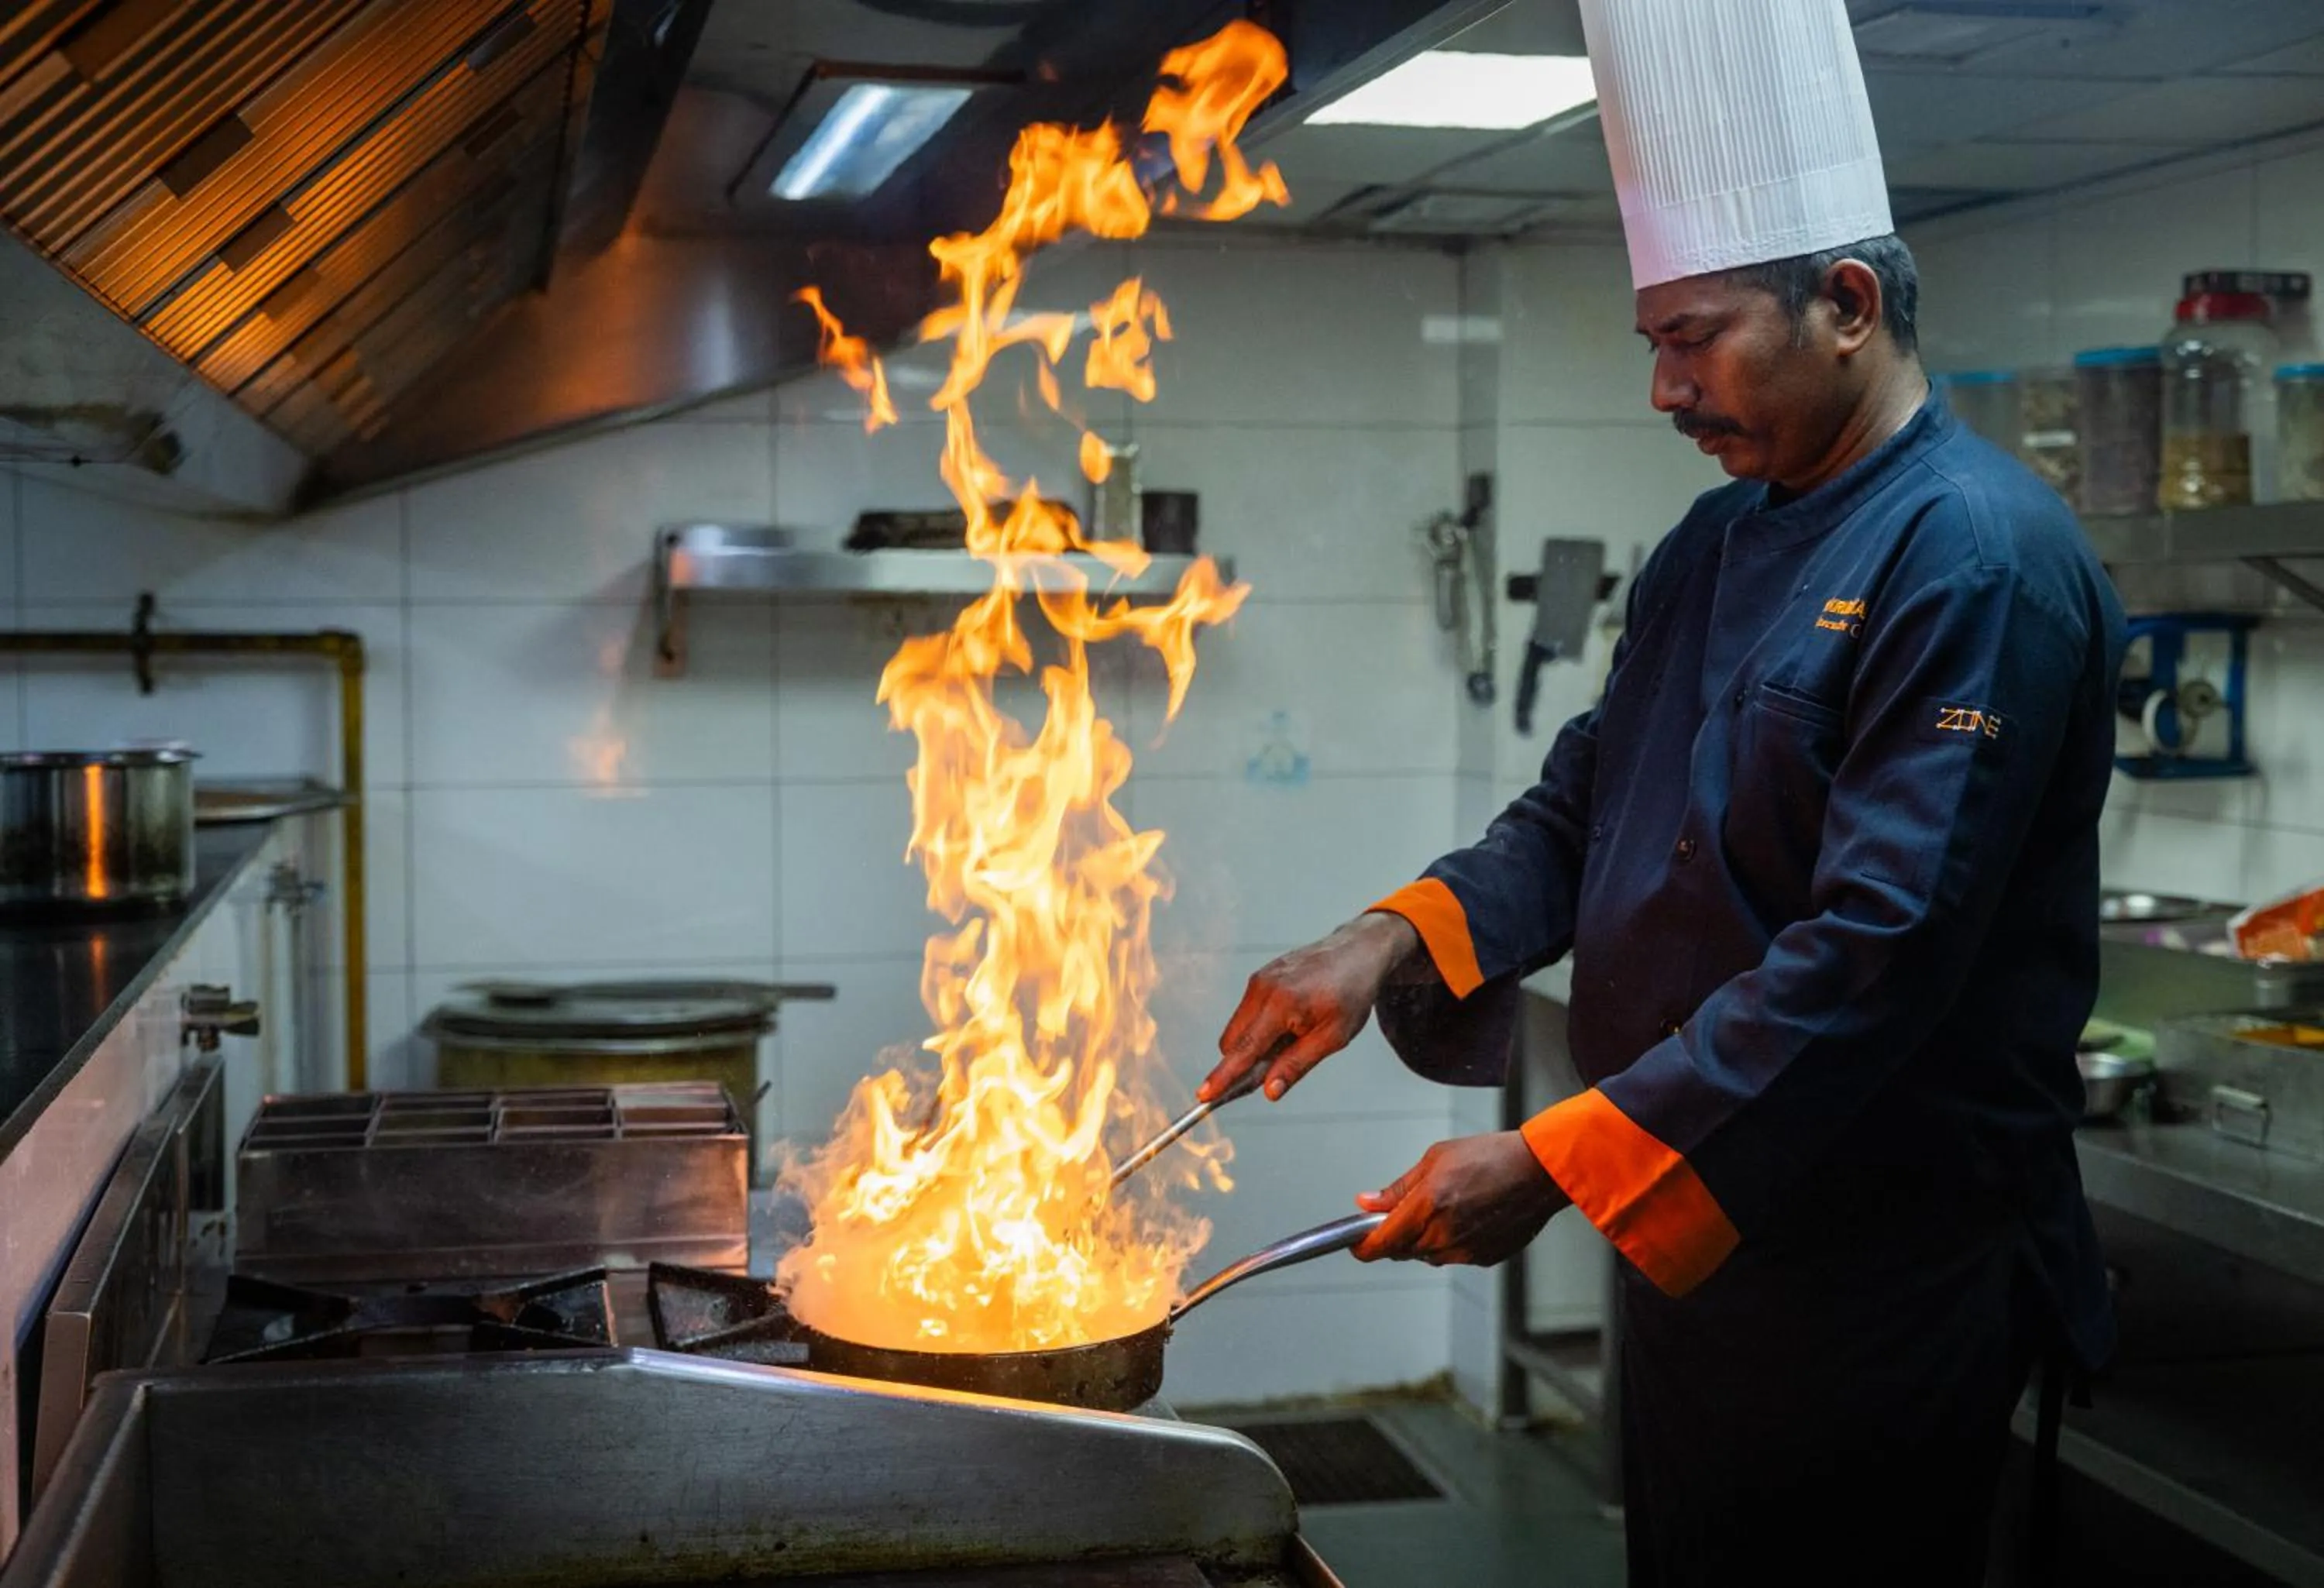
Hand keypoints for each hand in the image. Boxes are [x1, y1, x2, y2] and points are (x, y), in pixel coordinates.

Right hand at [1201, 912, 1419, 1102]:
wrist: (1358, 952)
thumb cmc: (1351, 994)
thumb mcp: (1333, 1037)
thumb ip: (1296, 1064)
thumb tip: (1269, 1092)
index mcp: (1281, 1004)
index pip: (1244, 1049)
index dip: (1223, 1076)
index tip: (1204, 1095)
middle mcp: (1262, 988)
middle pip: (1232, 1042)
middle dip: (1245, 1061)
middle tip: (1280, 1064)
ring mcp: (1259, 978)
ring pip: (1239, 1027)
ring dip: (1255, 1043)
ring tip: (1295, 1035)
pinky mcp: (1260, 975)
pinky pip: (1247, 1011)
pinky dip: (1260, 1026)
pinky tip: (1292, 1021)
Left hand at [1352, 1132, 1567, 1266]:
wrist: (1540, 1171)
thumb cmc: (1490, 1156)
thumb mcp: (1435, 1159)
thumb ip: (1398, 1188)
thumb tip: (1366, 1203)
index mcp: (1427, 1207)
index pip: (1380, 1244)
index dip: (1361, 1247)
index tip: (1354, 1242)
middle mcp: (1443, 1236)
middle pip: (1401, 1251)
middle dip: (1396, 1234)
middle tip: (1408, 1208)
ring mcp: (1465, 1251)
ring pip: (1427, 1255)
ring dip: (1424, 1237)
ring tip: (1448, 1204)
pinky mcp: (1484, 1258)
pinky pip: (1454, 1255)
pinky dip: (1451, 1240)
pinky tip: (1468, 1215)